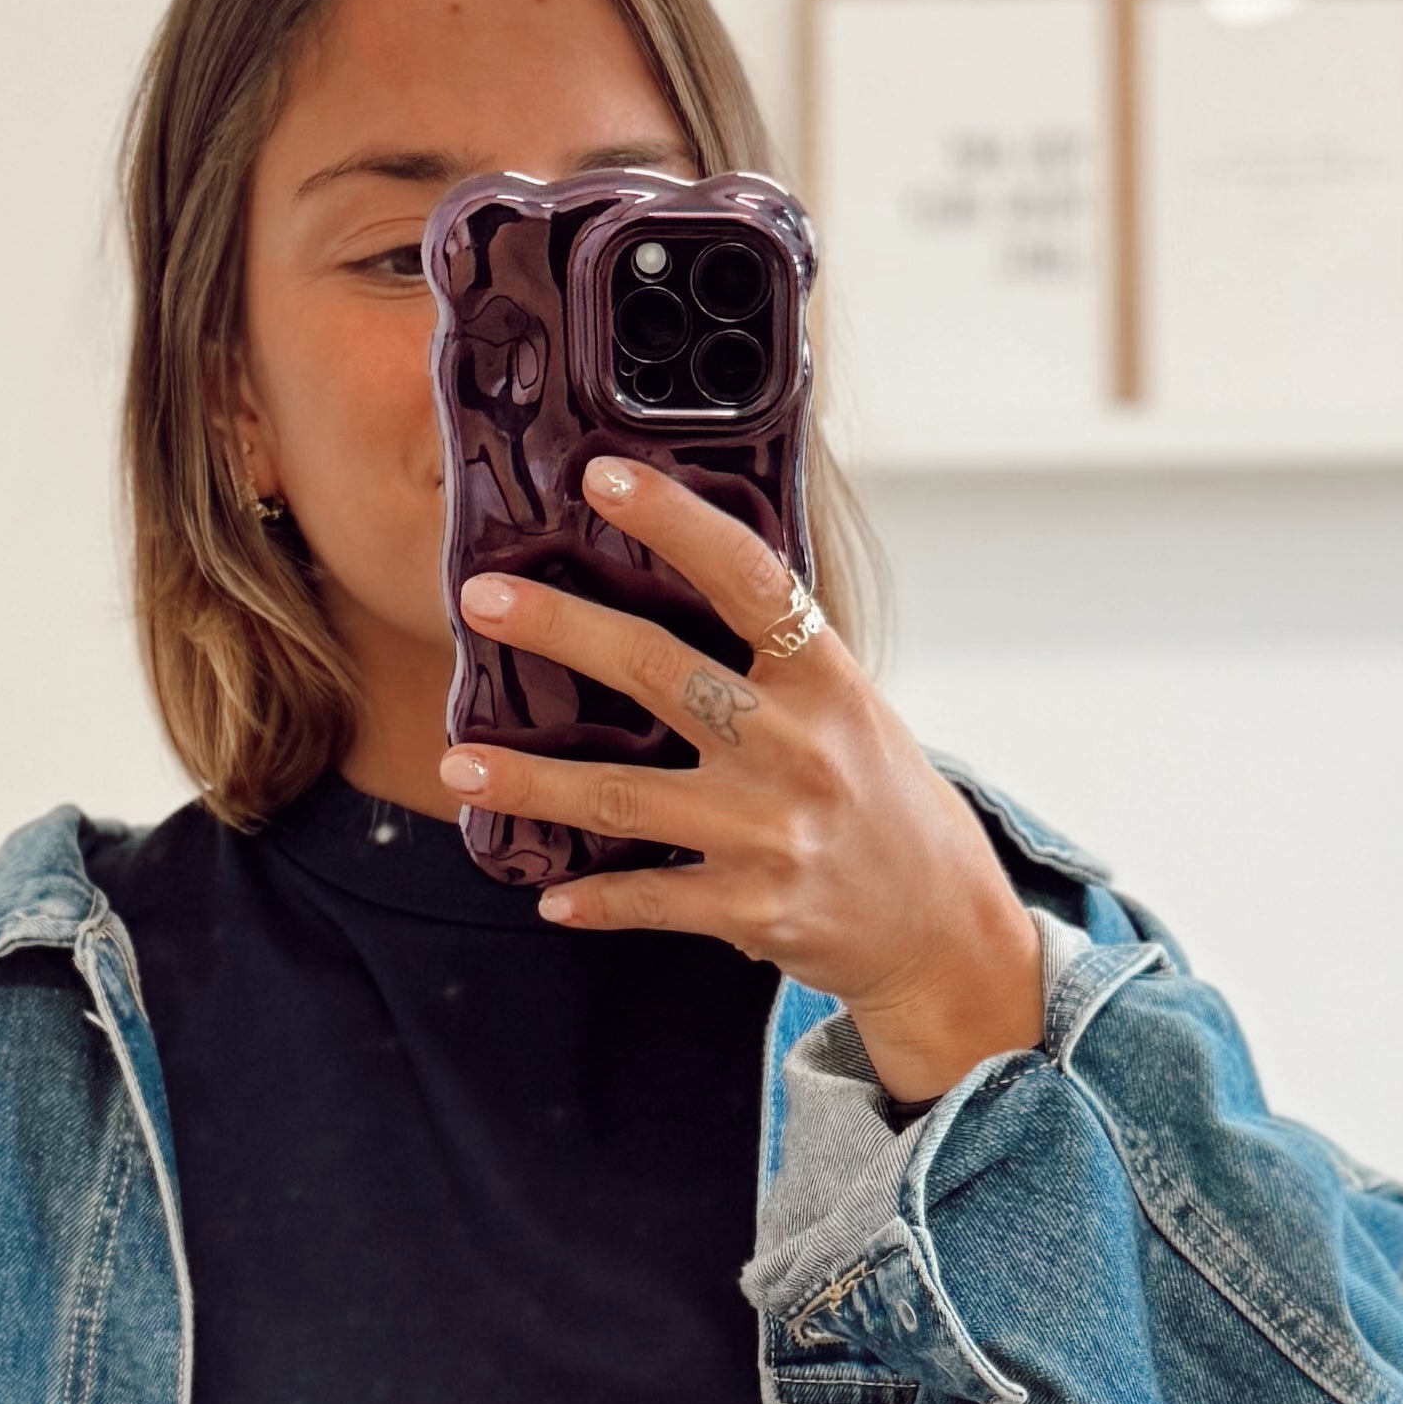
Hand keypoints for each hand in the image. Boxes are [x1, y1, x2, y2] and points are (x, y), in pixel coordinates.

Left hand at [444, 459, 1047, 1104]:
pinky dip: (595, 898)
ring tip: (459, 761)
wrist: (943, 927)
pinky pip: (650, 897)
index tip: (603, 476)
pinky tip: (548, 891)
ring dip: (533, 779)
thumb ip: (776, 657)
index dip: (674, 521)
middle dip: (562, 629)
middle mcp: (798, 748)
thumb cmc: (883, 802)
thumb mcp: (851, 708)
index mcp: (827, 680)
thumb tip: (684, 573)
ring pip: (625, 797)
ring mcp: (772, 832)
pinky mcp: (753, 908)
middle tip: (480, 598)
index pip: (747, 578)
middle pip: (659, 673)